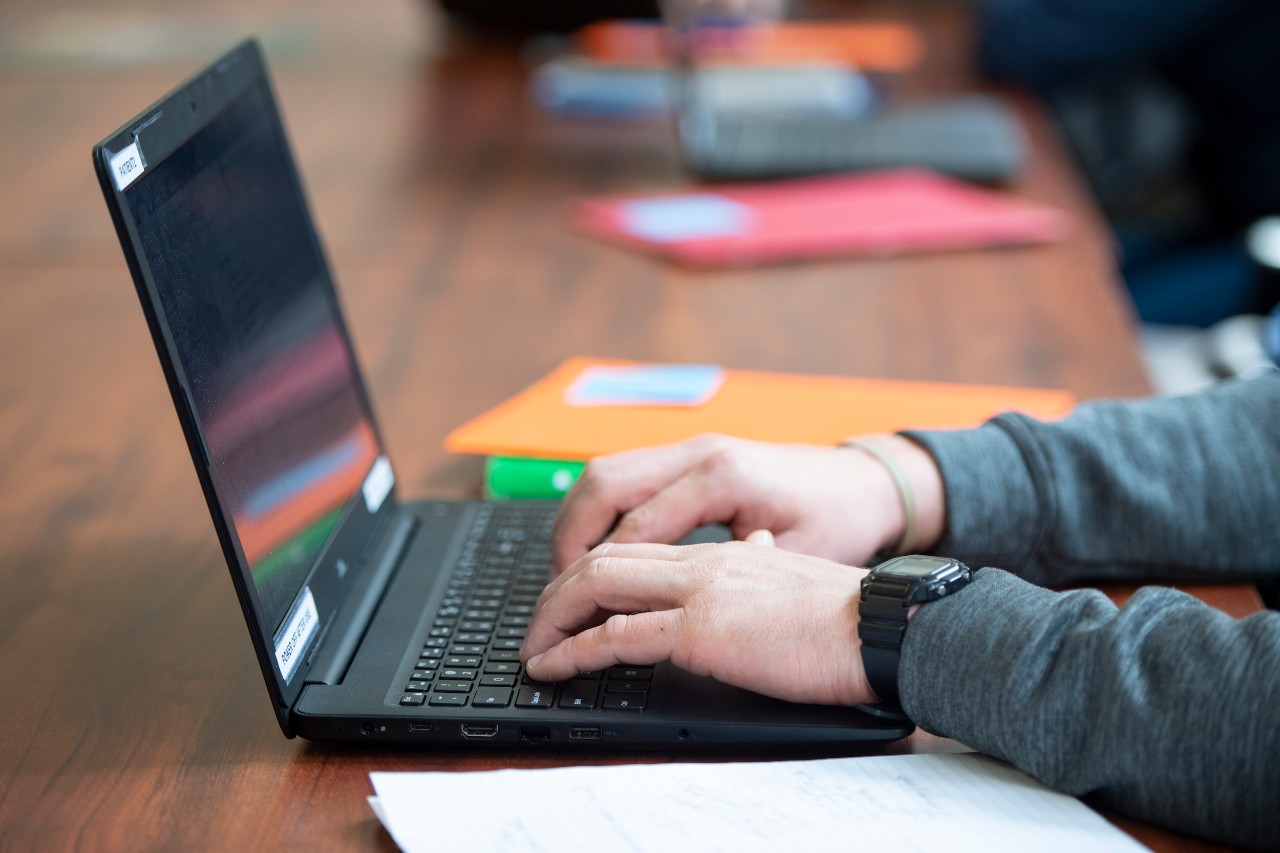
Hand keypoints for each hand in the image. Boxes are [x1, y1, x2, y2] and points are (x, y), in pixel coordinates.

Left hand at [521, 540, 875, 706]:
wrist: (883, 626)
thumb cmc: (849, 616)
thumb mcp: (794, 580)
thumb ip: (761, 564)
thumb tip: (752, 552)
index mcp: (722, 553)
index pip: (637, 548)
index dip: (592, 570)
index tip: (571, 598)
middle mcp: (702, 562)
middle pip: (604, 559)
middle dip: (557, 591)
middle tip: (535, 623)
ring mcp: (699, 592)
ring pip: (598, 586)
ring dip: (553, 617)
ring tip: (532, 648)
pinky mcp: (702, 630)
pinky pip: (617, 636)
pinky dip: (574, 651)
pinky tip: (554, 667)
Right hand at [551, 433, 944, 573]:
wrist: (868, 482)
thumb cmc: (839, 520)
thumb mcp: (794, 556)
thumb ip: (732, 573)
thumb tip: (673, 603)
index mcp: (722, 477)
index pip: (634, 527)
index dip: (597, 576)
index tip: (574, 617)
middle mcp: (698, 453)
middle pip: (602, 485)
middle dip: (568, 541)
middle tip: (557, 595)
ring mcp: (692, 448)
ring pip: (604, 474)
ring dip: (576, 523)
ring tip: (567, 576)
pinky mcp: (691, 456)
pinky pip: (624, 476)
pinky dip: (599, 512)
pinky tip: (598, 551)